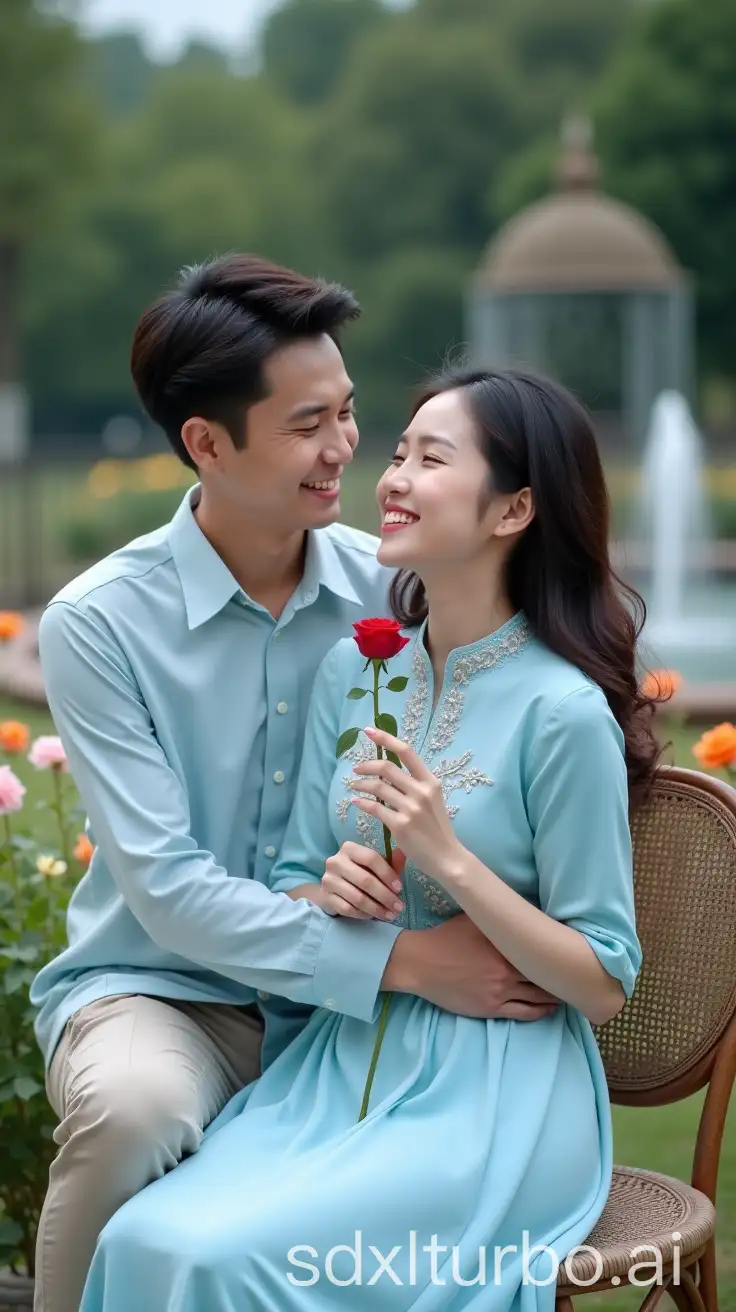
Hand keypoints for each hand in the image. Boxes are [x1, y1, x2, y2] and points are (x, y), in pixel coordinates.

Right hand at [320, 842, 405, 920]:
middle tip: (399, 907)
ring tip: (390, 915)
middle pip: (365, 880)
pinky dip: (363, 914)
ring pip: (357, 898)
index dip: (387, 874)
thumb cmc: (359, 872)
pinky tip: (373, 916)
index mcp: (349, 848)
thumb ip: (390, 862)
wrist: (334, 886)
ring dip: (377, 909)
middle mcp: (335, 862)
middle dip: (385, 896)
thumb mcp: (375, 865)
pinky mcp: (325, 897)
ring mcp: (328, 880)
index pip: (371, 858)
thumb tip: (403, 853)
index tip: (399, 888)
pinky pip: (348, 909)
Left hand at [349, 726, 462, 882]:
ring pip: (378, 787)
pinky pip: (375, 808)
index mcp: (430, 781)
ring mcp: (411, 808)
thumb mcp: (433, 800)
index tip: (369, 731)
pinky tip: (356, 802)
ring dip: (361, 785)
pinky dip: (362, 803)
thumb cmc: (438, 829)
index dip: (386, 738)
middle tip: (356, 769)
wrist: (447, 857)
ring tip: (354, 786)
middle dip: (366, 765)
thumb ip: (415, 785)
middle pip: (386, 767)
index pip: (406, 752)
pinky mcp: (400, 825)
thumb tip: (391, 772)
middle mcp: (421, 791)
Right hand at [384, 914, 560, 1020]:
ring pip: (538, 997)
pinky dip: (541, 1012)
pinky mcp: (491, 1008)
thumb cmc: (446, 937)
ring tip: (569, 991)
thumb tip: (518, 908)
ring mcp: (500, 992)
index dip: (557, 952)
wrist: (421, 963)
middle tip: (580, 974)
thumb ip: (496, 916)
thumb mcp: (473, 919)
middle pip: (543, 975)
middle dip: (561, 975)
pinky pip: (524, 1013)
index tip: (572, 950)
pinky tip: (551, 1009)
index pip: (539, 951)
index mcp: (504, 947)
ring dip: (555, 995)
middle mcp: (507, 971)